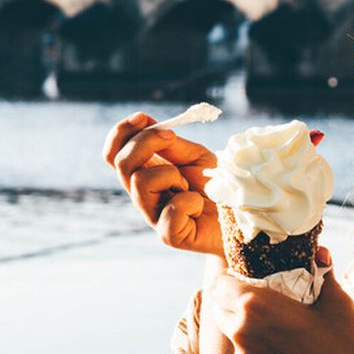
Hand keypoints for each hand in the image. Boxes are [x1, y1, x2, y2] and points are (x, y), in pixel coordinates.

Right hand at [102, 111, 221, 256]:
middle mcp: (143, 196)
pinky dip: (190, 201)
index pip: (114, 154)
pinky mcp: (170, 236)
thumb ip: (171, 144)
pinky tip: (199, 205)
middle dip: (145, 142)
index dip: (120, 133)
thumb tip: (149, 124)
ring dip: (169, 174)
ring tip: (189, 184)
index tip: (142, 117)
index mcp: (145, 174)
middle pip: (122, 164)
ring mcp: (154, 217)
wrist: (240, 214)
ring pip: (140, 183)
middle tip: (172, 140)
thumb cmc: (215, 185)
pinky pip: (170, 212)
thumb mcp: (194, 156)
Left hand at [204, 248, 353, 353]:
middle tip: (257, 296)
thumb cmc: (345, 340)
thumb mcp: (335, 298)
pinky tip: (280, 345)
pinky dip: (254, 346)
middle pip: (219, 307)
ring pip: (230, 332)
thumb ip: (322, 270)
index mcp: (255, 305)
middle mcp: (242, 331)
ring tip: (270, 322)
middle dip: (232, 299)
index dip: (231, 278)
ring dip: (242, 323)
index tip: (247, 277)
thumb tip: (320, 251)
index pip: (220, 283)